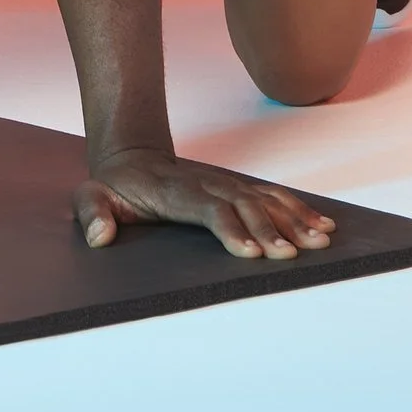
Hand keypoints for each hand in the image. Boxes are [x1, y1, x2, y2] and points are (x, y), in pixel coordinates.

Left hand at [74, 148, 335, 260]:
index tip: (250, 251)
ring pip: (263, 199)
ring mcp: (223, 184)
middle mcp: (205, 184)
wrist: (131, 156)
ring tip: (319, 241)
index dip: (229, 227)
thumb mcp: (90, 197)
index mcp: (173, 191)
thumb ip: (92, 214)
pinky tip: (321, 225)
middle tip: (291, 255)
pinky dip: (297, 209)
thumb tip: (100, 237)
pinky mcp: (236, 188)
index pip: (207, 208)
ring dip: (292, 219)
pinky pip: (271, 196)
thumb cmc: (113, 187)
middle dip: (270, 228)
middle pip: (243, 204)